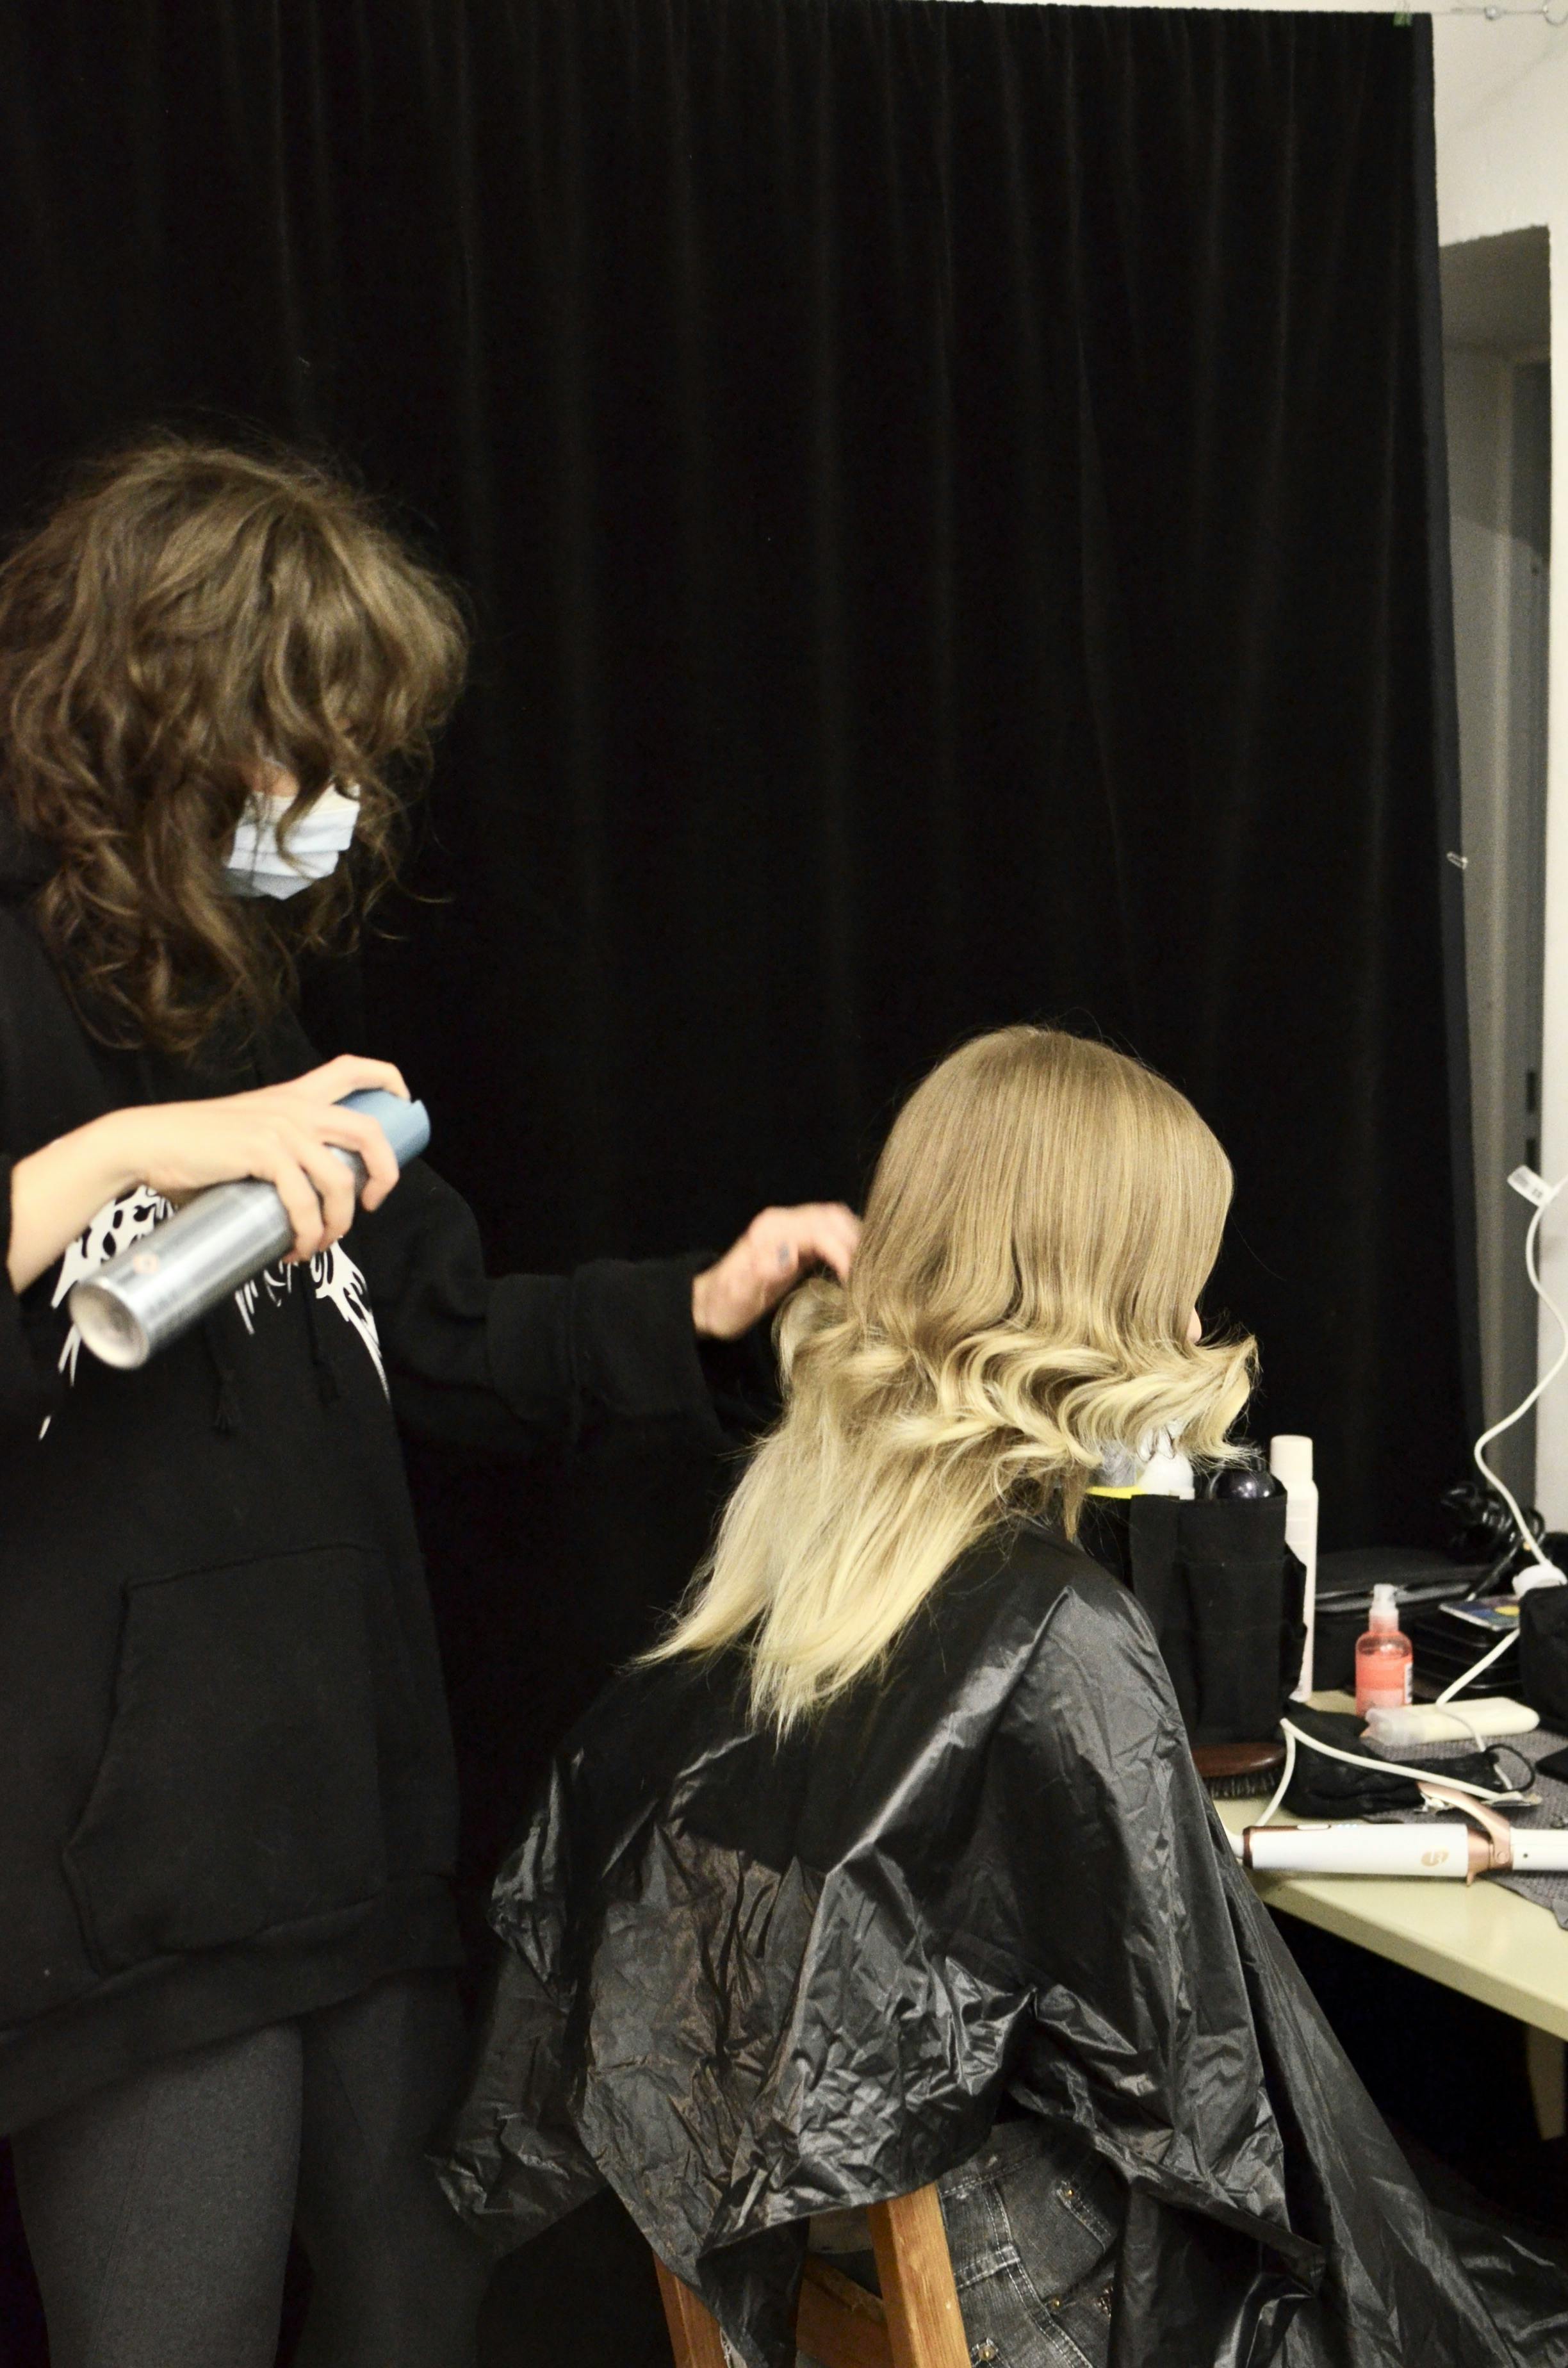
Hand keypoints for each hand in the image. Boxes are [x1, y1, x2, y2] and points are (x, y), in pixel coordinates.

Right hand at [106, 1055, 409, 1262]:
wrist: (147, 1143)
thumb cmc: (192, 1149)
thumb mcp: (246, 1136)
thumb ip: (277, 1155)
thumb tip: (298, 1203)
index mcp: (292, 1096)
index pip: (351, 1069)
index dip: (387, 1080)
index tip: (404, 1103)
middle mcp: (294, 1106)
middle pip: (369, 1131)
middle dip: (386, 1174)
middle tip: (372, 1205)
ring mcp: (281, 1129)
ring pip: (340, 1180)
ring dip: (338, 1223)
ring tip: (317, 1245)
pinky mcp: (264, 1153)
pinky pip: (305, 1200)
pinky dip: (307, 1232)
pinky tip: (294, 1248)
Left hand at [691, 1203, 860, 1339]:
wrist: (711, 1303)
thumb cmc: (725, 1303)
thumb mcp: (739, 1295)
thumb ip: (761, 1273)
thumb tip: (789, 1255)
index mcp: (770, 1231)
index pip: (819, 1231)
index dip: (843, 1253)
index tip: (856, 1281)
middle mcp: (782, 1222)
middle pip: (832, 1218)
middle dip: (856, 1244)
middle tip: (870, 1278)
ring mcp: (791, 1228)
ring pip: (836, 1220)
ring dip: (856, 1240)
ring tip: (868, 1271)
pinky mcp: (799, 1239)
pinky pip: (832, 1231)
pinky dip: (849, 1243)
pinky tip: (858, 1265)